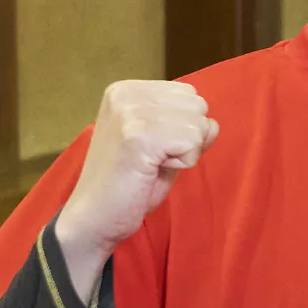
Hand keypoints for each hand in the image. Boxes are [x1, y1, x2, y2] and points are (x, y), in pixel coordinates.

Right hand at [55, 81, 218, 303]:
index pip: (189, 95)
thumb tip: (213, 123)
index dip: (183, 128)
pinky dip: (182, 165)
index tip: (152, 149)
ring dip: (184, 154)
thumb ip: (186, 129)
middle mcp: (126, 94)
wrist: (94, 217)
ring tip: (151, 166)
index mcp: (127, 89)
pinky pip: (192, 144)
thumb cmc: (128, 185)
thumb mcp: (162, 146)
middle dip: (187, 138)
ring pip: (198, 125)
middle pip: (197, 106)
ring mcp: (130, 112)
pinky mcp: (138, 136)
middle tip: (152, 160)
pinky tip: (152, 172)